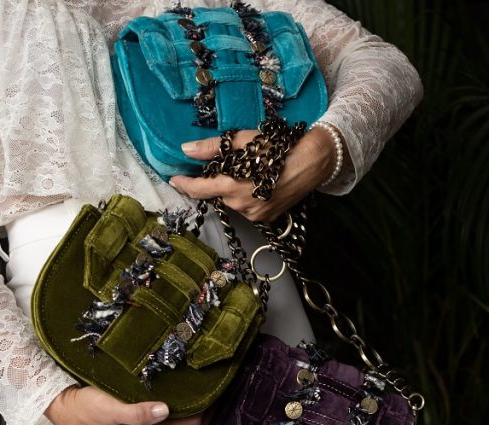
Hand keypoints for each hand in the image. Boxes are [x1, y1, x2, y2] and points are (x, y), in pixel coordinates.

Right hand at [45, 385, 207, 424]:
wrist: (66, 410)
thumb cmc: (88, 408)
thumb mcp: (110, 409)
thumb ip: (137, 413)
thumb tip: (166, 410)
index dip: (211, 409)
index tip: (220, 388)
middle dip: (212, 412)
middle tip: (221, 387)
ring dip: (200, 413)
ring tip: (208, 390)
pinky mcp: (142, 423)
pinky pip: (173, 421)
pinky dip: (185, 411)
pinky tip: (185, 394)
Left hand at [169, 127, 337, 222]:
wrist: (313, 162)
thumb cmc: (280, 148)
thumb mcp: (245, 142)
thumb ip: (213, 148)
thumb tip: (186, 149)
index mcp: (233, 187)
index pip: (200, 190)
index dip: (185, 185)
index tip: (174, 179)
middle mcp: (242, 206)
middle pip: (218, 194)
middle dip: (218, 181)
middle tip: (232, 164)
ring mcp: (255, 215)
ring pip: (233, 202)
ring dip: (234, 189)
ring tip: (251, 172)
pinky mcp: (267, 219)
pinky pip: (248, 208)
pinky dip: (247, 196)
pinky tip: (260, 183)